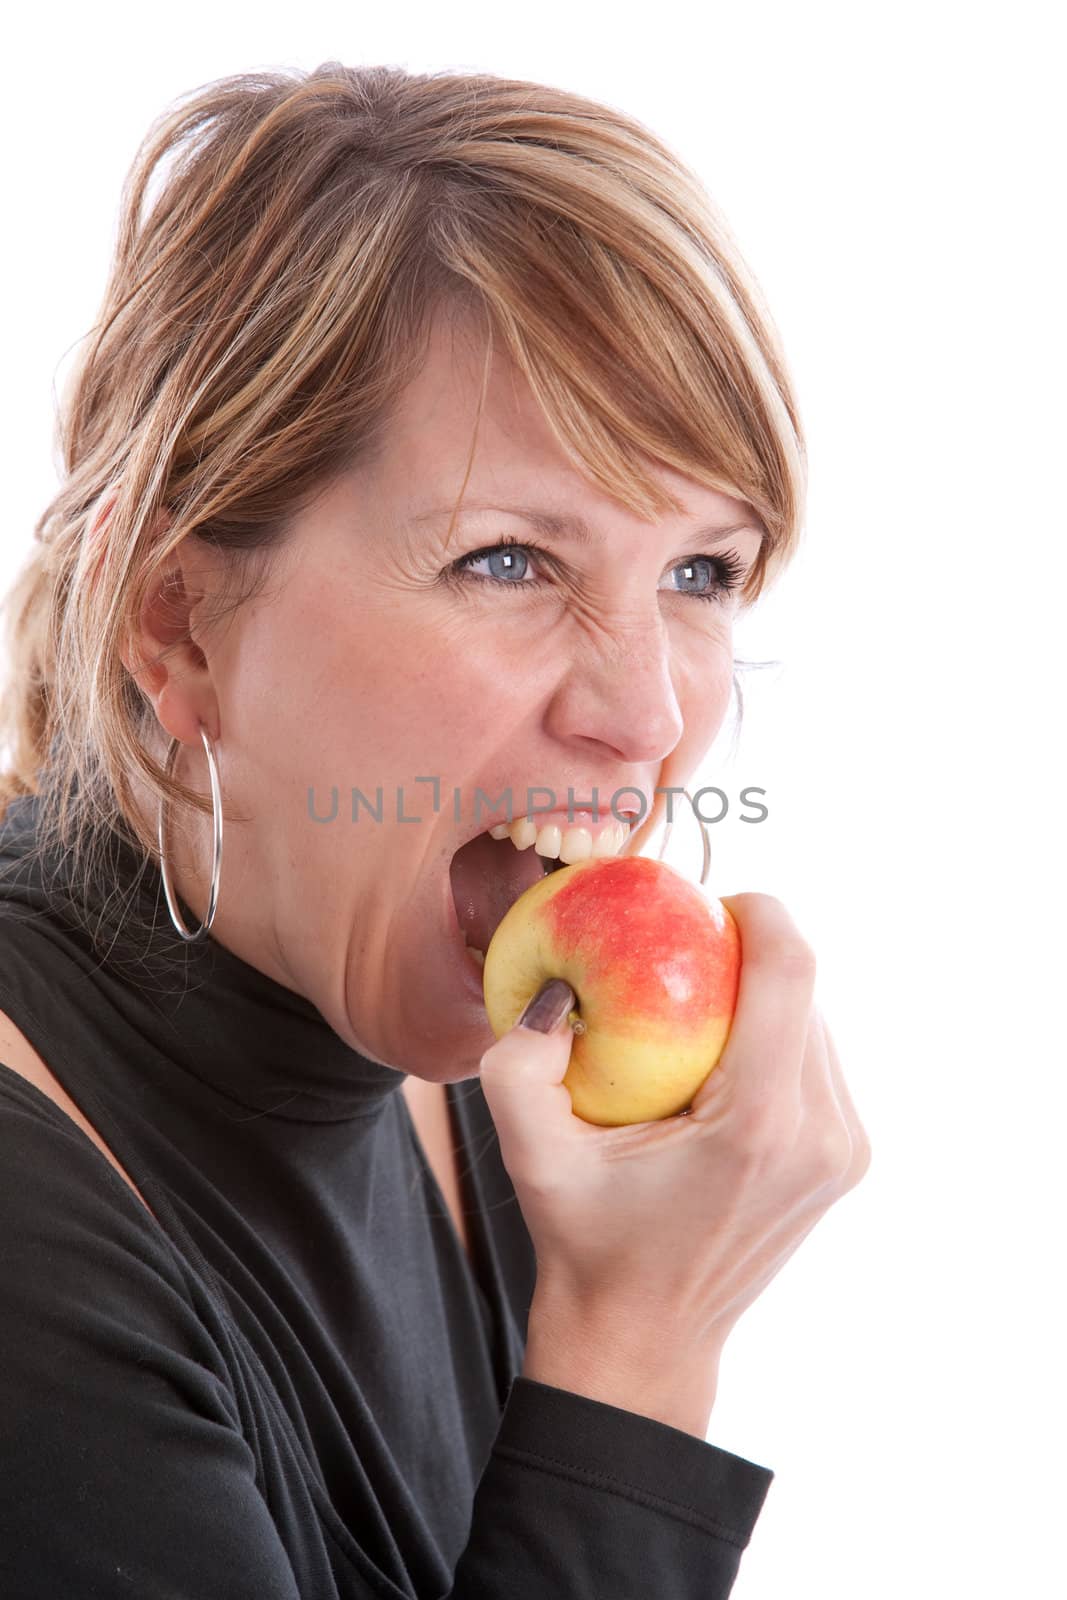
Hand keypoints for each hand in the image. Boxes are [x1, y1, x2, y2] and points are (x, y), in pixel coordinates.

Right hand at [478, 892, 871, 1388]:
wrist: (645, 1337)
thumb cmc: (585, 1242)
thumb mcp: (531, 1152)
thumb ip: (519, 1060)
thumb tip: (555, 986)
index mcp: (757, 1125)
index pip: (791, 971)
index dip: (761, 911)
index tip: (710, 901)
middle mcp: (819, 1134)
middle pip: (807, 991)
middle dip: (750, 953)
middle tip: (680, 950)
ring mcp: (842, 1151)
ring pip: (817, 1023)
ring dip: (763, 998)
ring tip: (695, 1003)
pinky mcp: (845, 1160)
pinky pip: (818, 1062)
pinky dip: (776, 1038)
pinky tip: (720, 1053)